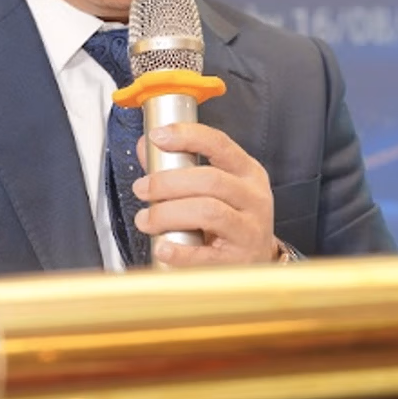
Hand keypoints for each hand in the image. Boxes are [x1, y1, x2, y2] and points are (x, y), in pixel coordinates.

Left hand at [132, 123, 276, 266]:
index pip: (219, 144)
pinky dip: (179, 251)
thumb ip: (179, 167)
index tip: (157, 137)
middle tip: (141, 189)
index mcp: (248, 172)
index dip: (186, 136)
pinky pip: (205, 254)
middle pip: (210, 180)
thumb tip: (145, 147)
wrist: (256, 262)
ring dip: (168, 214)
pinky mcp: (238, 260)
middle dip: (167, 182)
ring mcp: (250, 230)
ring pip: (208, 212)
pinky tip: (162, 248)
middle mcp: (254, 198)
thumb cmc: (230, 220)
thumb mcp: (216, 190)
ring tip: (146, 220)